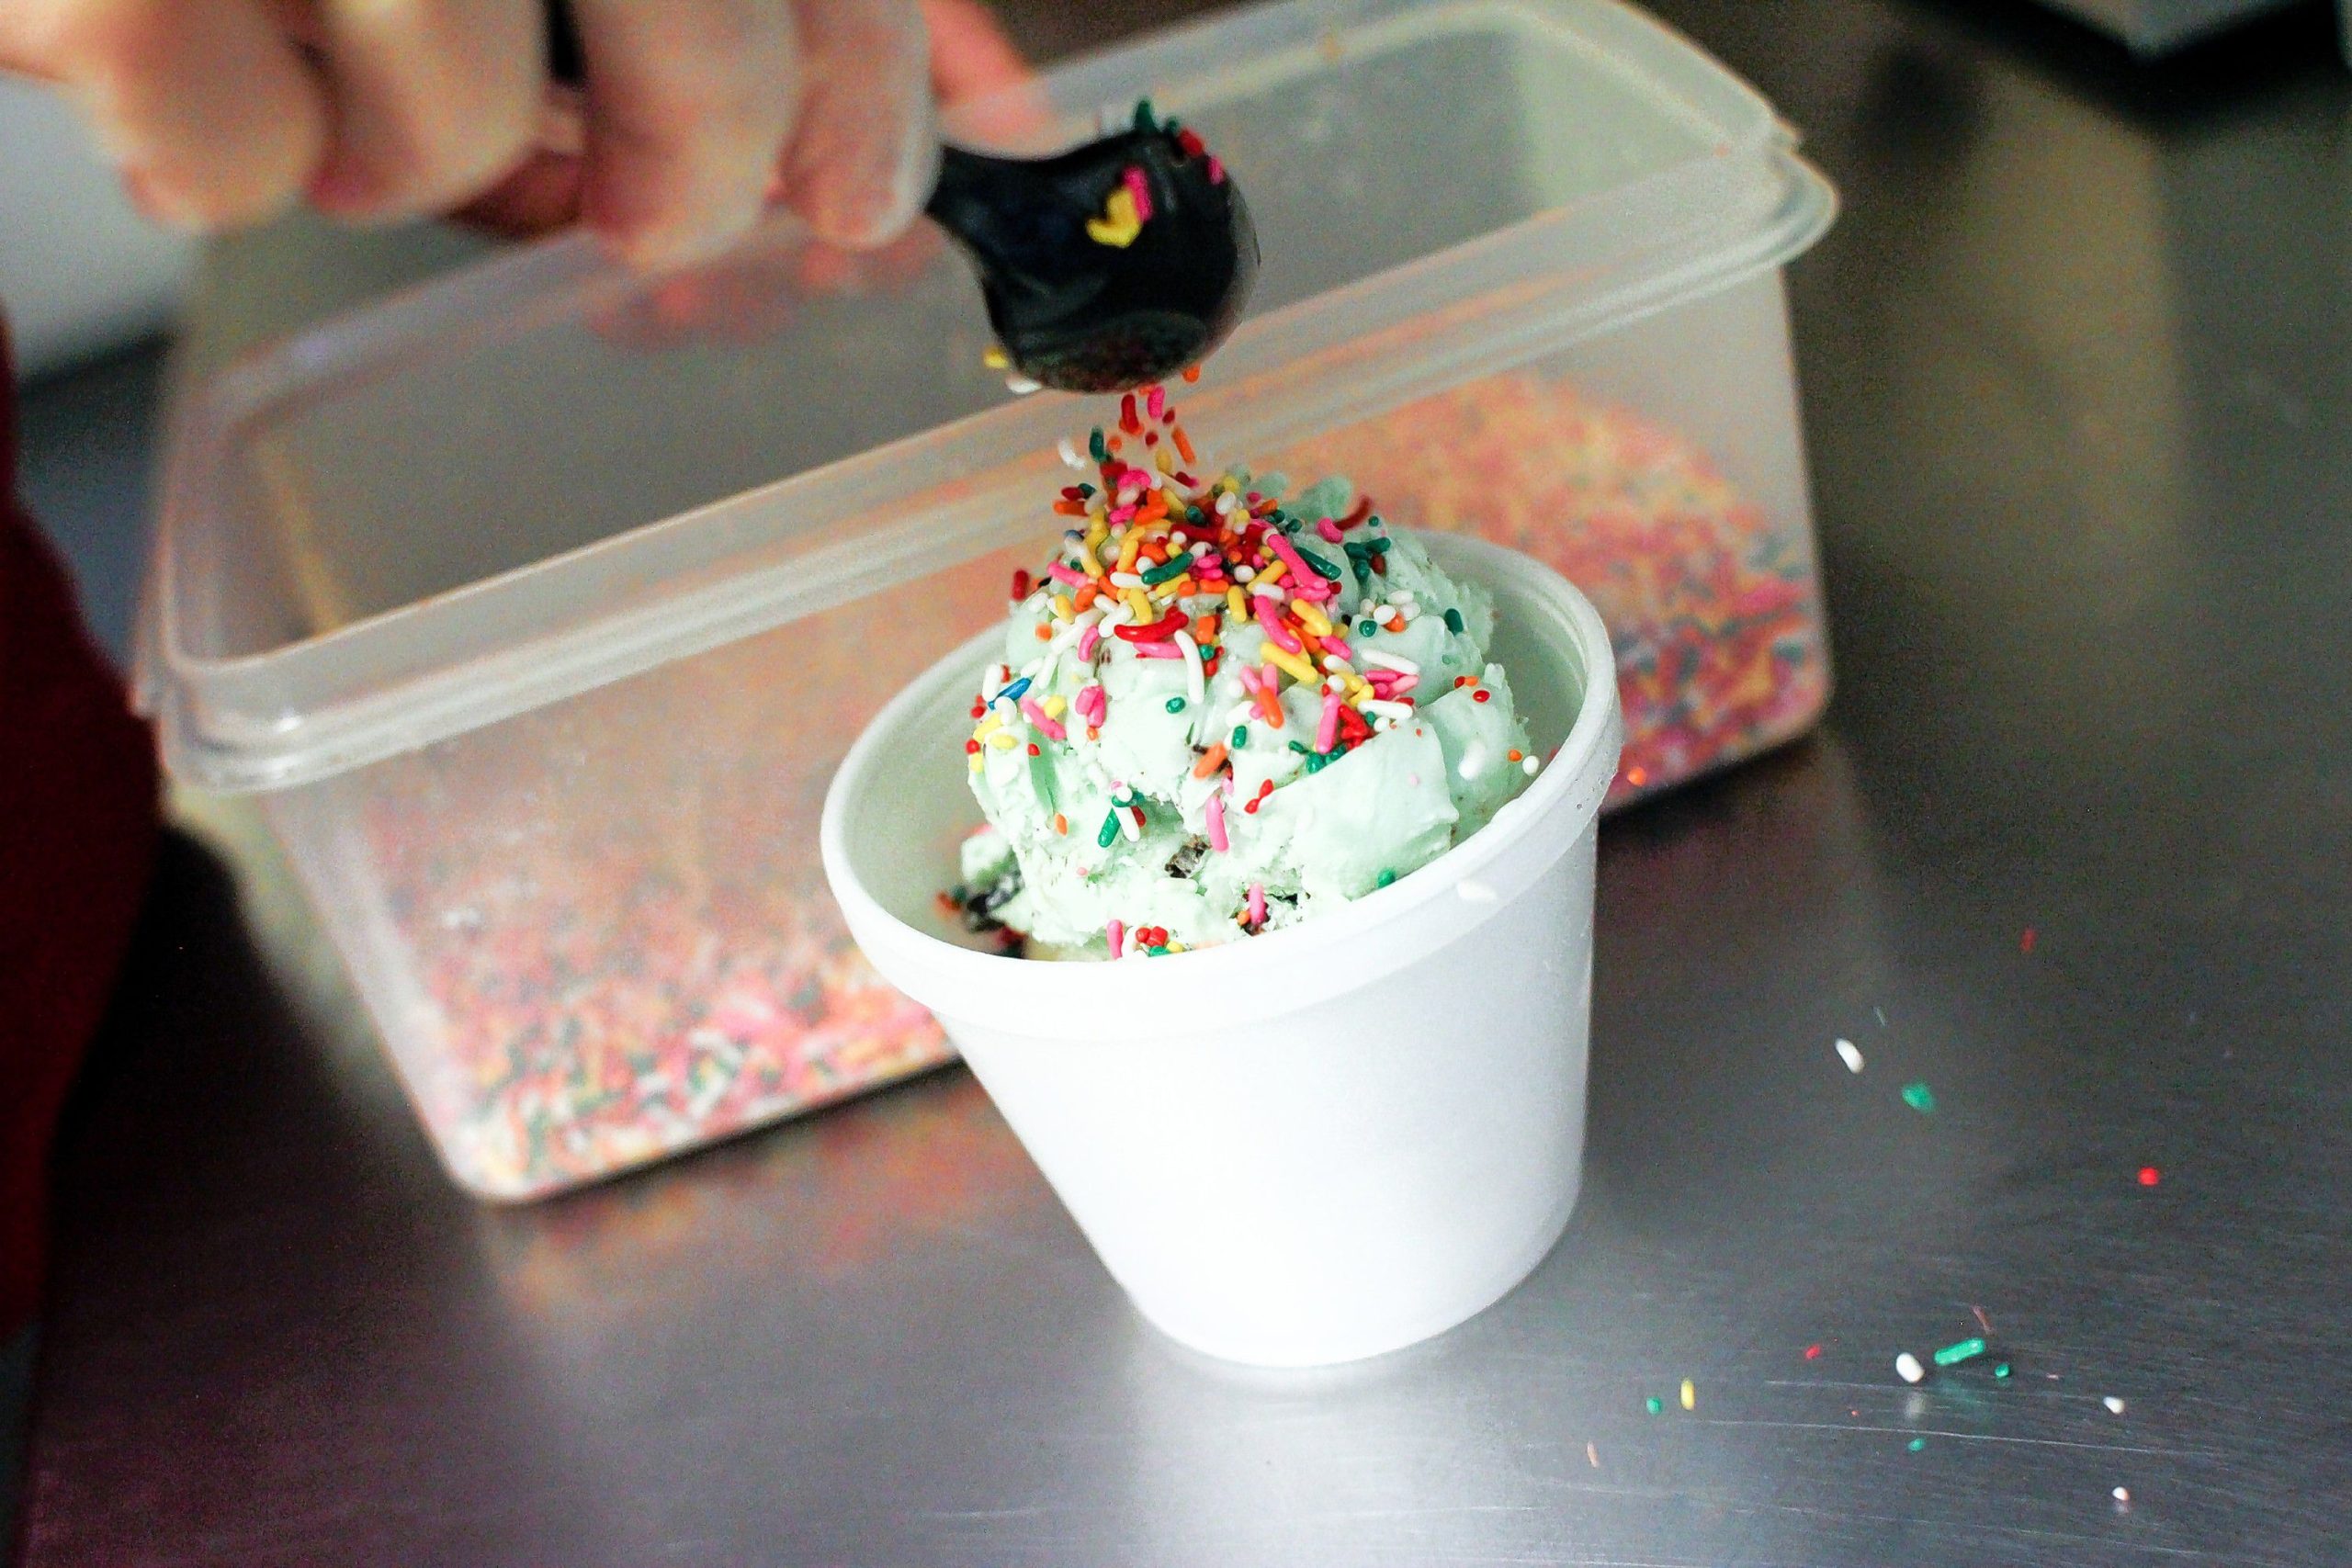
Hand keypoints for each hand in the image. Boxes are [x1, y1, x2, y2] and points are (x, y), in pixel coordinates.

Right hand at [0, 0, 1027, 268]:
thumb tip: (990, 102)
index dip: (864, 78)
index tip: (860, 197)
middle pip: (694, 10)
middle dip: (699, 152)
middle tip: (646, 217)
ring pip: (452, 93)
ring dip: (424, 153)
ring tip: (356, 110)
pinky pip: (232, 145)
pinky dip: (232, 171)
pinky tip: (220, 110)